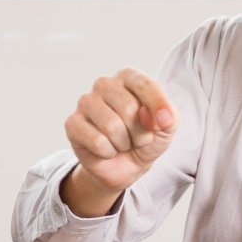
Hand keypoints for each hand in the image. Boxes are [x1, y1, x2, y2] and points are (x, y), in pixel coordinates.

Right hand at [61, 69, 177, 216]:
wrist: (127, 165)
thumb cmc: (147, 137)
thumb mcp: (168, 126)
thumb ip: (170, 116)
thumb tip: (154, 117)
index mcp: (128, 77)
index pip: (145, 85)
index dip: (159, 106)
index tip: (166, 123)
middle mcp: (104, 84)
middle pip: (128, 109)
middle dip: (139, 133)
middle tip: (137, 138)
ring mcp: (85, 102)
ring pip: (112, 126)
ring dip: (124, 144)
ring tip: (123, 143)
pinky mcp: (72, 123)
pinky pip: (98, 142)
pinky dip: (109, 152)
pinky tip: (106, 149)